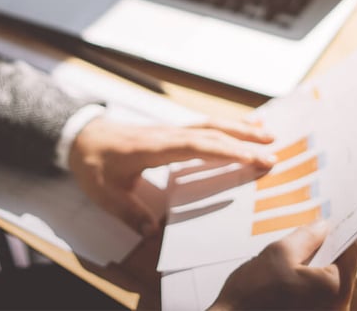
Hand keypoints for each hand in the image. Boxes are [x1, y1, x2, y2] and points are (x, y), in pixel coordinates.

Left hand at [68, 117, 275, 234]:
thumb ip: (128, 211)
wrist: (81, 136)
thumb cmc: (93, 163)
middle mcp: (167, 133)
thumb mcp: (104, 193)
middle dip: (243, 140)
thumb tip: (151, 232)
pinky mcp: (171, 131)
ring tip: (268, 133)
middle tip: (274, 151)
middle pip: (210, 133)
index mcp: (154, 148)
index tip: (252, 158)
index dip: (225, 151)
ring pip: (209, 124)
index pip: (195, 146)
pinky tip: (242, 124)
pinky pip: (202, 125)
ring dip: (239, 128)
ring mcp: (170, 129)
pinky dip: (225, 124)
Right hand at [210, 222, 356, 310]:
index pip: (351, 254)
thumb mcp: (279, 252)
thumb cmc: (254, 293)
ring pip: (330, 285)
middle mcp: (338, 309)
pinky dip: (310, 285)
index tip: (328, 221)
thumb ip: (306, 237)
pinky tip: (289, 278)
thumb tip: (323, 227)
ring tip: (293, 256)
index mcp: (335, 290)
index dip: (340, 233)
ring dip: (316, 268)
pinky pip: (319, 298)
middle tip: (307, 234)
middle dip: (326, 251)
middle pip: (342, 271)